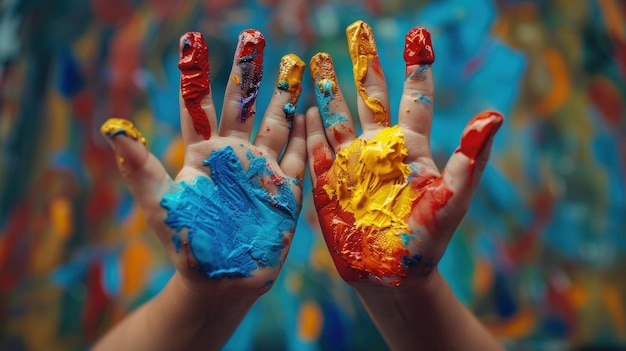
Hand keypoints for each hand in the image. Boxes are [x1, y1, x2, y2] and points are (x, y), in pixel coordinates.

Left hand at [101, 30, 306, 294]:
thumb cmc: (186, 241)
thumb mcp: (160, 203)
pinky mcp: (285, 189)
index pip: (199, 106)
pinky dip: (308, 132)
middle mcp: (234, 155)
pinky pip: (300, 154)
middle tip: (254, 37)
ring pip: (277, 122)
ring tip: (295, 63)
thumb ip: (140, 167)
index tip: (193, 43)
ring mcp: (262, 169)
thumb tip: (112, 129)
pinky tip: (314, 108)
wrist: (221, 279)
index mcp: (203, 154)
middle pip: (243, 105)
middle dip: (249, 73)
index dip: (196, 75)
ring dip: (284, 94)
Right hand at [306, 20, 502, 287]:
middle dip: (364, 63)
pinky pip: (314, 147)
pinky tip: (301, 104)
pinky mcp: (327, 182)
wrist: (392, 274)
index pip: (414, 98)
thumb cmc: (428, 240)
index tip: (419, 35)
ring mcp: (351, 164)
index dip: (416, 68)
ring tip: (315, 57)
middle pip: (371, 96)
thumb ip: (468, 159)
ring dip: (328, 87)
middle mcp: (380, 149)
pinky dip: (307, 125)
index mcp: (411, 148)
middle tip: (356, 30)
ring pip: (337, 115)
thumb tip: (494, 115)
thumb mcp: (452, 199)